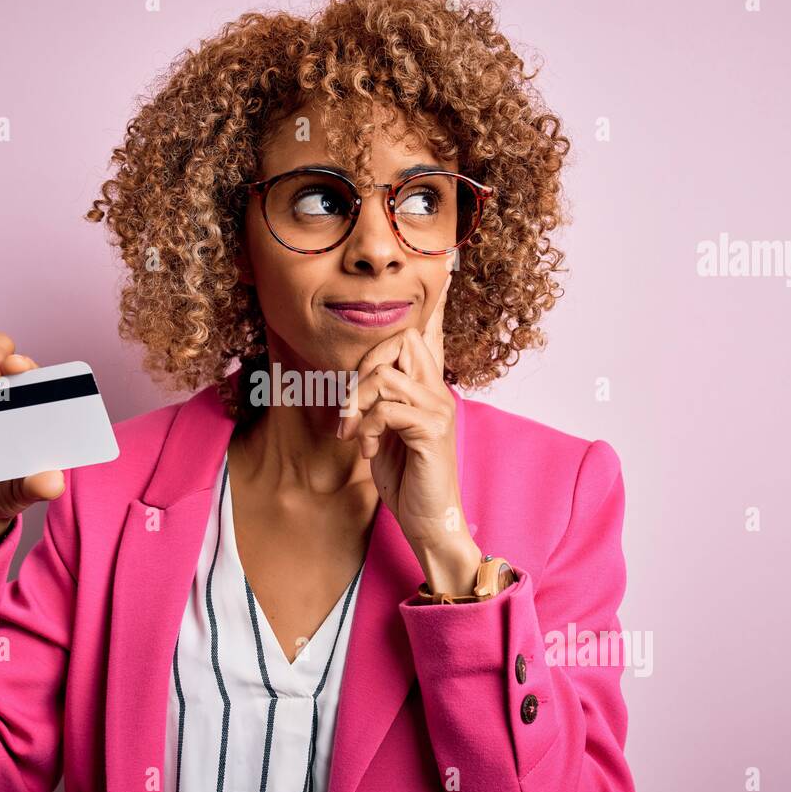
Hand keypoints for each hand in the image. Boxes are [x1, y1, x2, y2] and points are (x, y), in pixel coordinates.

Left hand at [336, 272, 480, 587]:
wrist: (432, 525)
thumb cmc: (408, 481)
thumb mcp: (383, 437)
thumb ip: (377, 406)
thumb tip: (356, 388)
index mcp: (427, 388)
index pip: (428, 334)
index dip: (432, 303)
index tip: (443, 266)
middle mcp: (438, 390)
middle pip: (400, 340)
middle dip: (363, 367)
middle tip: (347, 410)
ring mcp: (438, 408)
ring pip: (389, 371)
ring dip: (358, 402)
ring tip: (350, 434)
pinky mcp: (432, 429)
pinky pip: (389, 405)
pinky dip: (367, 426)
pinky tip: (365, 450)